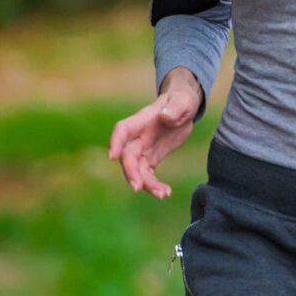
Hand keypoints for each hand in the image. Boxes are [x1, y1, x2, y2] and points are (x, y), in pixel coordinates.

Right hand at [107, 70, 201, 197]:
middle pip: (128, 156)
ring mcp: (143, 149)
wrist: (183, 108)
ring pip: (137, 170)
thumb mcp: (183, 101)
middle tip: (138, 187)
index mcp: (141, 120)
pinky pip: (148, 175)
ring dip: (145, 184)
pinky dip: (154, 185)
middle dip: (131, 172)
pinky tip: (165, 193)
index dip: (115, 142)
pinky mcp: (151, 159)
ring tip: (162, 194)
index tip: (112, 157)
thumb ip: (175, 108)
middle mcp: (138, 137)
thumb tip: (165, 117)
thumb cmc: (180, 101)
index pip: (122, 130)